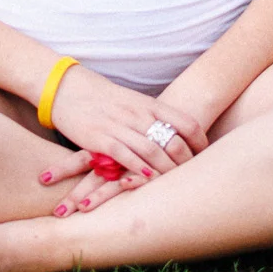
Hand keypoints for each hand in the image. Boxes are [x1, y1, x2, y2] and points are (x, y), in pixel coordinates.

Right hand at [38, 66, 207, 215]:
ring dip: (167, 170)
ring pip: (152, 151)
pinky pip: (125, 156)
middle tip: (194, 176)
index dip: (200, 141)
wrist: (67, 88)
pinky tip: (148, 178)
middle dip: (186, 161)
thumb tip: (176, 132)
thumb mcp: (133, 101)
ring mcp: (119, 127)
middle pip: (172, 140)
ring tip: (176, 183)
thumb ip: (153, 115)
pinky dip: (139, 169)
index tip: (205, 155)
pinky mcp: (100, 139)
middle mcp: (137, 115)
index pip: (186, 122)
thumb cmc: (103, 97)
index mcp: (148, 104)